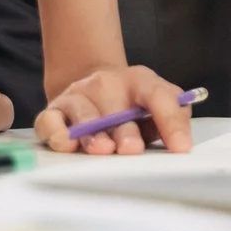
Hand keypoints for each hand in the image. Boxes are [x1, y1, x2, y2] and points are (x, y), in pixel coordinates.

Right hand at [34, 65, 194, 155]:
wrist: (95, 88)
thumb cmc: (132, 106)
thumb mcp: (158, 104)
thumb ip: (175, 117)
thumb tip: (181, 141)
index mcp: (139, 81)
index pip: (159, 96)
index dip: (171, 121)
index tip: (180, 148)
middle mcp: (106, 84)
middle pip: (115, 106)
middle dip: (124, 130)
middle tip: (132, 149)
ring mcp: (78, 95)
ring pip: (83, 112)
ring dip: (92, 133)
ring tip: (102, 148)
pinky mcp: (54, 111)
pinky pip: (50, 121)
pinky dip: (57, 132)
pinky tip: (67, 144)